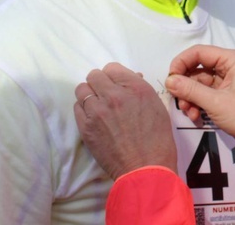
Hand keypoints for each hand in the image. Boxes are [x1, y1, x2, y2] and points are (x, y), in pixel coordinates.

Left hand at [74, 63, 176, 179]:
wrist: (146, 166)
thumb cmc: (157, 136)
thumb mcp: (156, 104)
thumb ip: (140, 87)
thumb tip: (129, 78)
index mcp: (135, 87)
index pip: (112, 68)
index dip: (115, 76)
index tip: (118, 85)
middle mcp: (114, 95)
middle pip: (94, 75)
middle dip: (100, 83)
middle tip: (107, 94)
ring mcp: (97, 111)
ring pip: (82, 89)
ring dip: (90, 94)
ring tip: (99, 105)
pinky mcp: (86, 127)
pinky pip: (77, 107)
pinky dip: (84, 109)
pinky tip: (94, 117)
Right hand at [166, 45, 234, 153]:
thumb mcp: (215, 102)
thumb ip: (190, 90)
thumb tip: (169, 80)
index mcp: (232, 59)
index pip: (199, 52)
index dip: (181, 63)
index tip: (169, 79)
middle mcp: (229, 65)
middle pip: (197, 68)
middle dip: (185, 86)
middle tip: (179, 101)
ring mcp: (227, 79)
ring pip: (198, 82)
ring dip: (190, 98)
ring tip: (190, 113)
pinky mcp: (225, 93)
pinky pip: (204, 93)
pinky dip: (197, 103)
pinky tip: (196, 116)